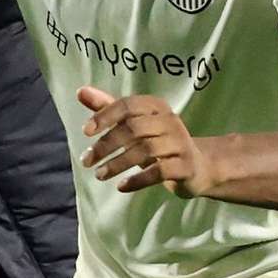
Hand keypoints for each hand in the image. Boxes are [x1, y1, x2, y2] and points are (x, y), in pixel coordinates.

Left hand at [77, 87, 210, 194]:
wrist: (197, 167)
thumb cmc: (159, 142)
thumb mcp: (135, 124)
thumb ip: (109, 108)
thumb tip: (81, 91)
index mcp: (156, 106)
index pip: (128, 105)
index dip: (105, 116)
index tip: (85, 132)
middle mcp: (170, 120)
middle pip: (133, 128)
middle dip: (107, 145)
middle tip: (87, 161)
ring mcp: (180, 143)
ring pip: (145, 150)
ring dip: (118, 164)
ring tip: (99, 175)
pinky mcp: (185, 166)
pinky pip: (159, 171)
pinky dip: (138, 180)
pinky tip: (121, 186)